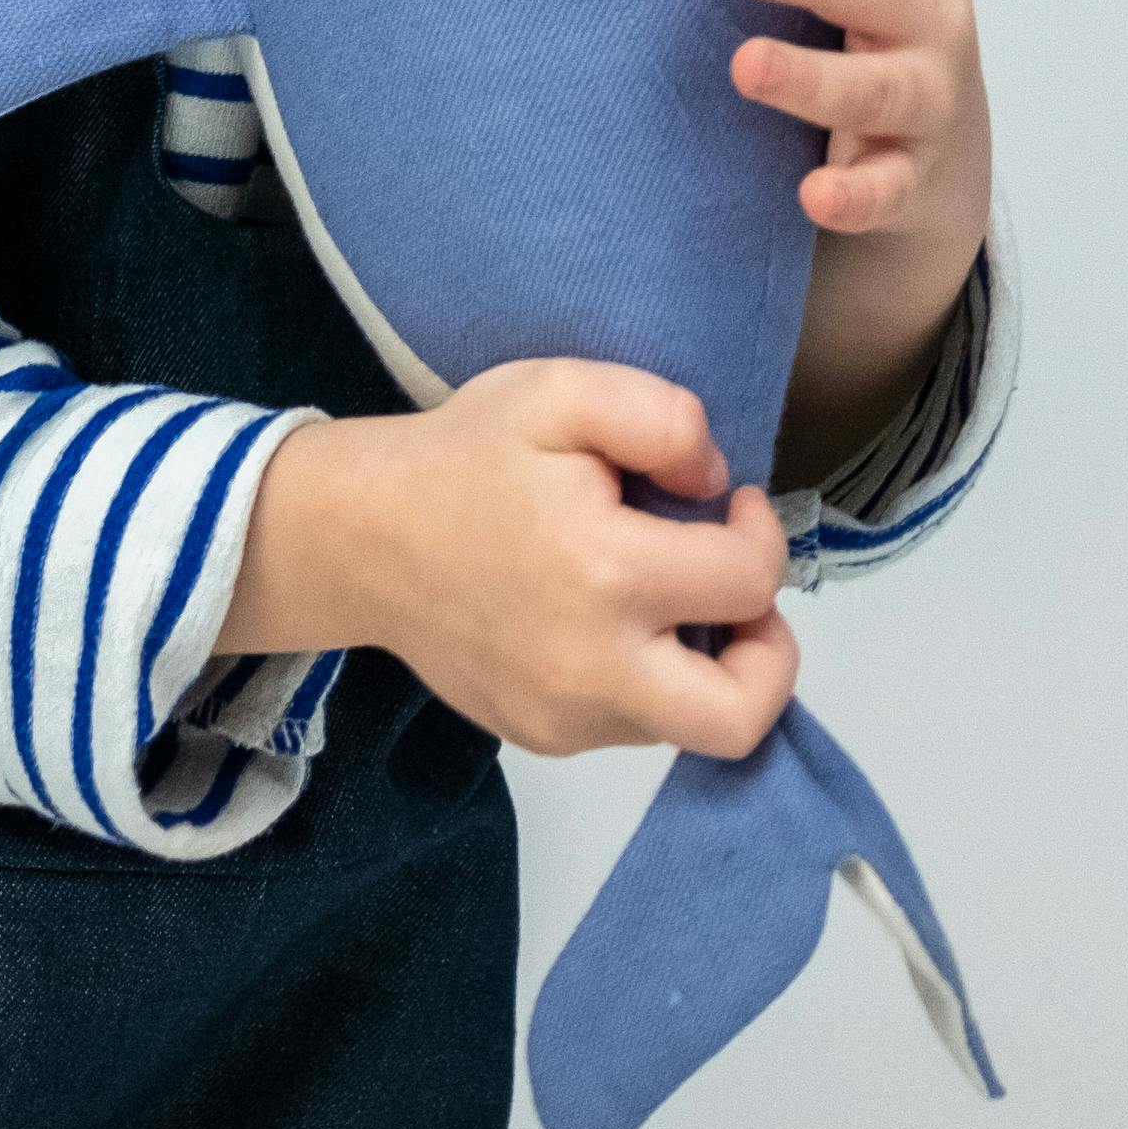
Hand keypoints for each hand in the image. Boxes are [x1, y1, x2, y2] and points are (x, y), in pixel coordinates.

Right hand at [220, 361, 800, 758]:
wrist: (358, 537)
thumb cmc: (463, 460)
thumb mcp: (561, 391)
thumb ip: (663, 418)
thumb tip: (716, 486)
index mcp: (607, 574)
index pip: (751, 582)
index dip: (761, 533)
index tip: (727, 504)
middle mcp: (593, 668)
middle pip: (739, 717)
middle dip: (769, 656)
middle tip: (740, 600)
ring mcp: (564, 718)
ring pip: (687, 723)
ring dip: (700, 661)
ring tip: (659, 594)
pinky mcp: (541, 737)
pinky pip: (630, 726)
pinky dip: (645, 678)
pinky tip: (606, 620)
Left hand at [668, 0, 997, 481]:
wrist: (938, 154)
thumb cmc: (895, 10)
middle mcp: (929, 12)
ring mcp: (923, 98)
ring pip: (878, 84)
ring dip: (811, 76)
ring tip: (742, 64)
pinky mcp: (909, 179)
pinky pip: (886, 189)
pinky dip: (855, 193)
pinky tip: (812, 197)